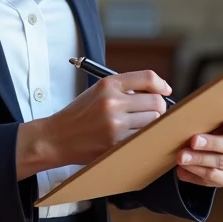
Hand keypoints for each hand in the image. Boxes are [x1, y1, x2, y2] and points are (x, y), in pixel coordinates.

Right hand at [39, 70, 171, 167]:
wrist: (56, 137)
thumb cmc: (78, 114)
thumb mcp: (97, 91)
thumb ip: (124, 88)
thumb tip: (157, 92)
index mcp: (108, 84)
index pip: (147, 77)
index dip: (161, 84)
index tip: (166, 91)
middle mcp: (112, 101)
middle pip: (156, 102)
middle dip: (158, 108)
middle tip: (150, 113)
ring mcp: (114, 124)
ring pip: (153, 121)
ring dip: (151, 124)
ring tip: (139, 126)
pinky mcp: (115, 143)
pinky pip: (142, 138)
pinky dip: (143, 138)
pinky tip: (134, 137)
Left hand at [175, 116, 222, 187]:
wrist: (206, 148)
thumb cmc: (209, 129)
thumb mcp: (212, 122)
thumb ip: (208, 119)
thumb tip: (189, 118)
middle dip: (211, 143)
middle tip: (194, 141)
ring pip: (220, 163)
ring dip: (199, 159)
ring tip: (182, 157)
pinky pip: (211, 177)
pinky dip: (194, 172)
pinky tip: (182, 168)